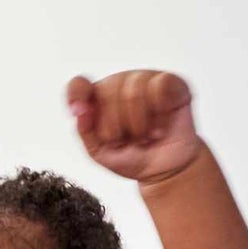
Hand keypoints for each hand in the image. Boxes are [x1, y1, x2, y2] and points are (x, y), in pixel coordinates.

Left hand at [67, 70, 199, 184]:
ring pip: (135, 90)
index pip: (79, 85)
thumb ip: (86, 131)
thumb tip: (80, 111)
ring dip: (138, 125)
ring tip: (144, 138)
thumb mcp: (100, 152)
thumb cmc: (131, 157)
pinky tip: (160, 127)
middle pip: (109, 91)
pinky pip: (160, 86)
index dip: (75, 94)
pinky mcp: (172, 82)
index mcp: (97, 99)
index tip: (77, 111)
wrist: (163, 169)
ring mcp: (146, 79)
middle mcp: (120, 84)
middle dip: (116, 126)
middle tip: (125, 141)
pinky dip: (159, 114)